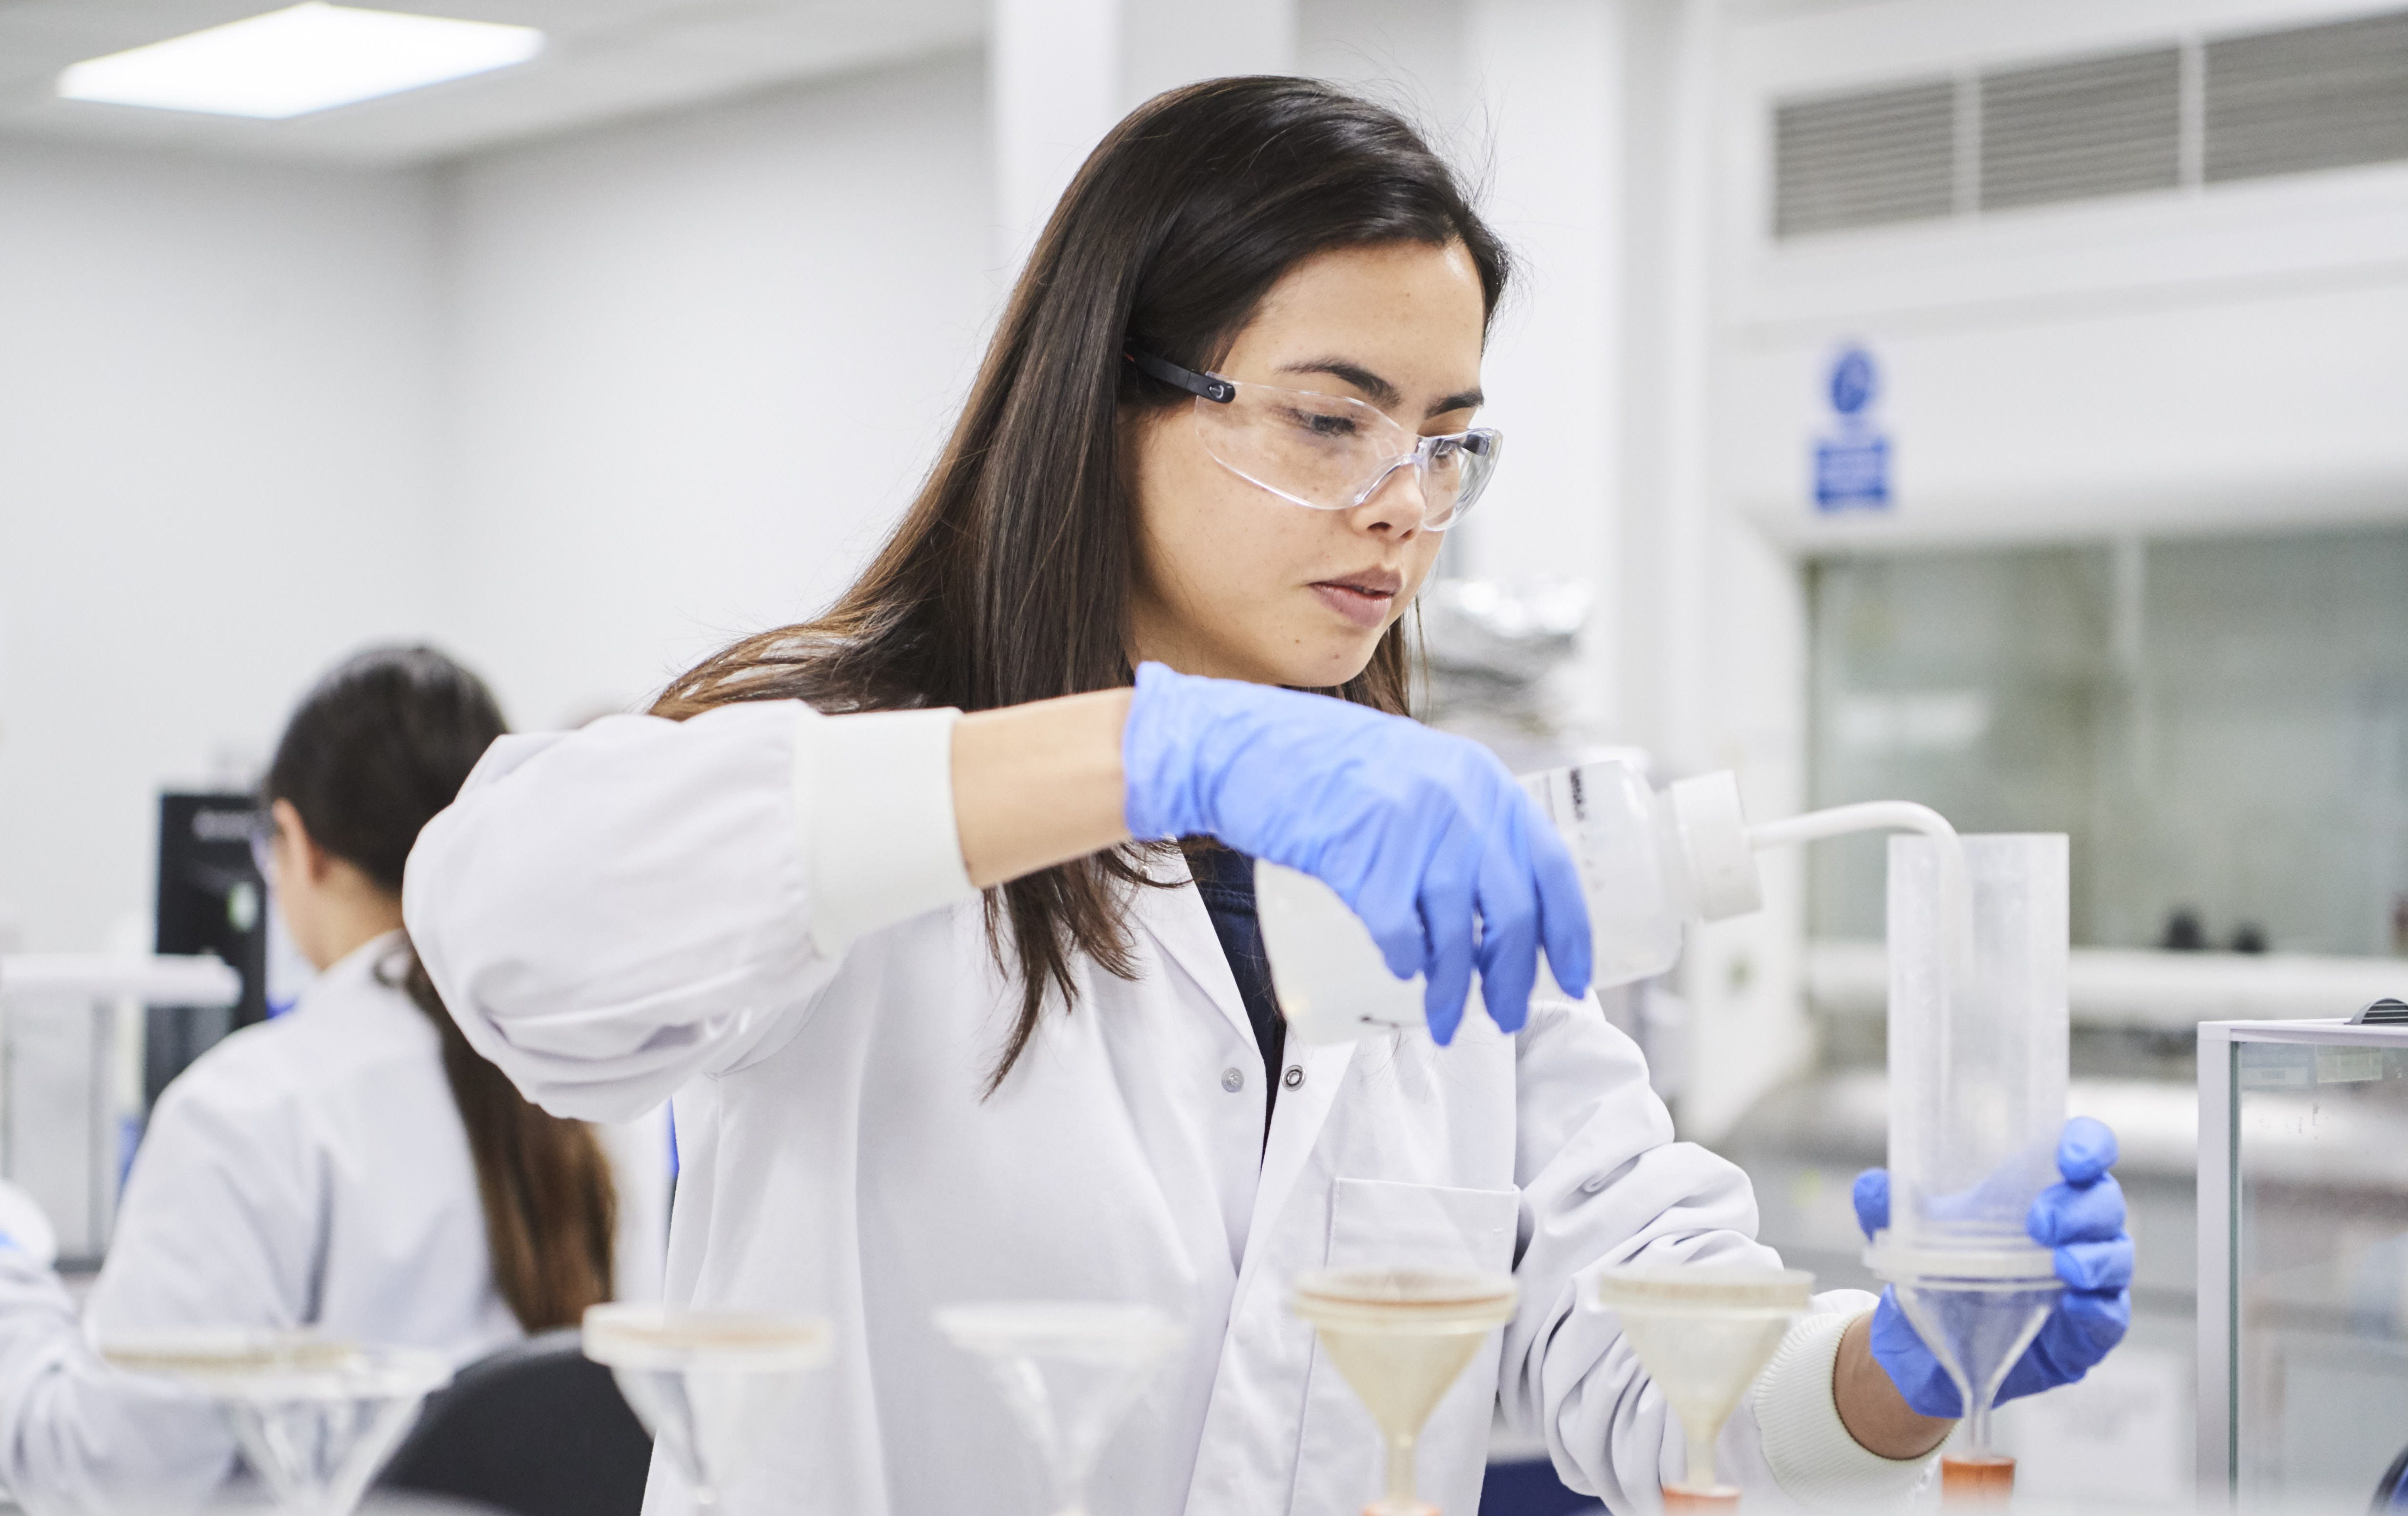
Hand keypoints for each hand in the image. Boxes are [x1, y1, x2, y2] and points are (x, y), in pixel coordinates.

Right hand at [1121, 661, 1591, 1041]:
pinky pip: (1397, 929)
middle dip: (1513, 978)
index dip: (1570, 933)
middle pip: (1510, 913)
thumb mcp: (1418, 772)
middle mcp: (1457, 799)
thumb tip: (1497, 903)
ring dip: (1457, 990)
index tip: (1575, 981)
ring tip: (1449, 1022)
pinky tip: (1403, 976)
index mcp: (1483, 781)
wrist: (1249, 748)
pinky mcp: (1356, 851)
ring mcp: (1407, 825)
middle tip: (1506, 1017)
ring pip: (1454, 932)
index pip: (1551, 868)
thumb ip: (1461, 818)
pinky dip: (1406, 962)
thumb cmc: (1333, 770)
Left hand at [1851, 1116, 2132, 1415]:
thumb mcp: (1908, 1235)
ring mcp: (2086, 1283)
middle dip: (2080, 1208)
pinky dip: (2100, 1310)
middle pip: (2104, 1204)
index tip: (2072, 1157)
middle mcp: (2074, 1232)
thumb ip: (1887, 1208)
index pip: (2084, 1154)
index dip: (2088, 1147)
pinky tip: (2078, 1305)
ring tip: (2063, 1263)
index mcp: (2039, 1192)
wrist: (1928, 1344)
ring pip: (2116, 1258)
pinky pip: (2110, 1318)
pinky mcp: (2086, 1333)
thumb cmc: (1938, 1270)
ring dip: (2095, 1257)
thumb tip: (1873, 1186)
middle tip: (2038, 1222)